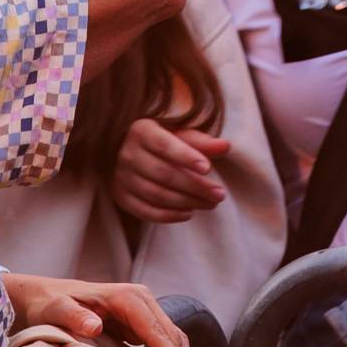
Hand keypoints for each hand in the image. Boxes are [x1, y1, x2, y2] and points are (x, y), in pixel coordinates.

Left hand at [2, 273, 194, 346]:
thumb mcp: (57, 309)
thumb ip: (74, 317)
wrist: (47, 295)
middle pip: (170, 332)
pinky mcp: (139, 321)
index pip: (155, 329)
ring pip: (171, 335)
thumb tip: (95, 326)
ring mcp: (142, 309)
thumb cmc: (51, 303)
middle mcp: (140, 299)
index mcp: (126, 297)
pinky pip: (161, 340)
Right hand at [108, 118, 227, 223]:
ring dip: (187, 202)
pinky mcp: (121, 197)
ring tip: (210, 204)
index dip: (186, 157)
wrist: (135, 153)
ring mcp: (121, 177)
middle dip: (195, 186)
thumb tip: (225, 146)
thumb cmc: (164, 141)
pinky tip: (189, 213)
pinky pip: (146, 211)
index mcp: (141, 131)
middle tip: (220, 194)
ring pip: (157, 195)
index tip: (208, 168)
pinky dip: (169, 215)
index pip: (164, 145)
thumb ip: (202, 142)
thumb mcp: (182, 135)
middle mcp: (127, 154)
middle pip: (163, 174)